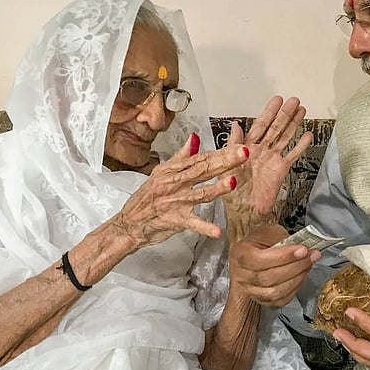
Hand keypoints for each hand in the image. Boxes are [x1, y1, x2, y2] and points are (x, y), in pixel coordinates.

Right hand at [111, 133, 248, 249]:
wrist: (127, 224)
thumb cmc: (145, 199)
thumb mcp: (160, 173)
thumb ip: (181, 157)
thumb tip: (195, 138)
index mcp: (172, 171)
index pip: (200, 158)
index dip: (221, 152)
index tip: (239, 146)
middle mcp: (174, 184)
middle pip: (202, 170)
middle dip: (224, 162)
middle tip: (243, 154)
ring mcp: (174, 202)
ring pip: (199, 194)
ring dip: (217, 189)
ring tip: (233, 182)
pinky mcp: (173, 220)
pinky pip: (191, 224)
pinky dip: (204, 228)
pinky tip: (218, 231)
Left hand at [223, 96, 312, 239]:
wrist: (244, 211)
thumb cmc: (231, 191)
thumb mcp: (227, 165)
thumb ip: (232, 145)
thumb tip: (235, 125)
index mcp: (246, 147)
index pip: (260, 125)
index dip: (269, 112)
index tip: (277, 100)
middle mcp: (260, 150)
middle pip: (275, 128)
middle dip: (285, 114)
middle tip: (294, 101)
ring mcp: (272, 159)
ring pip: (285, 137)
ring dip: (294, 124)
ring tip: (302, 111)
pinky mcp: (281, 169)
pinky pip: (293, 155)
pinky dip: (301, 146)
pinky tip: (308, 136)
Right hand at [229, 223, 320, 306]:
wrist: (251, 256)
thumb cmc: (259, 243)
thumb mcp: (267, 232)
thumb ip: (280, 237)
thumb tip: (299, 246)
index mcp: (240, 254)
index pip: (259, 260)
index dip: (283, 256)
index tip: (303, 250)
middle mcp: (242, 275)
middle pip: (268, 278)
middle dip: (295, 266)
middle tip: (311, 256)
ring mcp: (250, 291)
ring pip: (275, 292)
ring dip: (297, 278)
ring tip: (308, 264)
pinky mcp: (262, 300)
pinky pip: (280, 301)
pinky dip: (294, 289)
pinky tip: (301, 276)